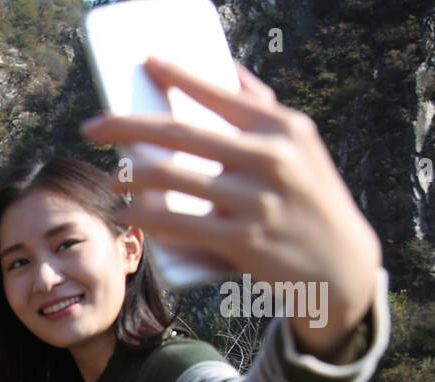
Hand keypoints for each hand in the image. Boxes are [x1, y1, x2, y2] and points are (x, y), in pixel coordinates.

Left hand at [82, 57, 381, 341]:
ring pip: (173, 180)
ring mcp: (256, 201)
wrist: (342, 264)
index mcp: (283, 128)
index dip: (179, 76)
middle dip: (127, 127)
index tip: (145, 64)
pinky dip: (146, 217)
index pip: (220, 94)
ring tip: (113, 178)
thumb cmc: (309, 198)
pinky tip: (127, 212)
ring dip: (131, 178)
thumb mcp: (299, 147)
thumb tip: (225, 70)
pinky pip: (179, 225)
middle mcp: (271, 159)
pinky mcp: (244, 241)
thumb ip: (262, 110)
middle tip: (92, 127)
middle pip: (181, 134)